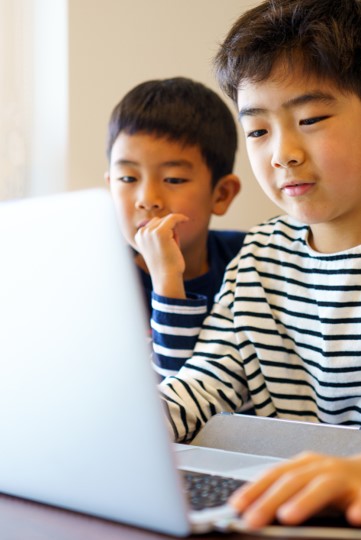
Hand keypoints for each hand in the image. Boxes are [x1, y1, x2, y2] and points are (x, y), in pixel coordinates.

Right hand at [135, 213, 188, 297]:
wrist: (167, 276)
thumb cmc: (166, 263)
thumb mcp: (159, 246)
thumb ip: (162, 232)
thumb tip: (172, 218)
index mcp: (138, 236)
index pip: (153, 223)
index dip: (164, 230)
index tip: (171, 240)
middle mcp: (142, 232)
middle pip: (159, 220)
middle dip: (168, 229)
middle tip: (172, 246)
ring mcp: (150, 232)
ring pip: (167, 220)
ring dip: (174, 229)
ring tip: (173, 245)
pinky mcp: (160, 232)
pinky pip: (173, 218)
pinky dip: (181, 218)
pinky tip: (187, 220)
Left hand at [230, 451, 360, 527]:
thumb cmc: (336, 483)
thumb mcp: (308, 482)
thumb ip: (286, 494)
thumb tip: (251, 512)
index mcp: (305, 465)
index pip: (274, 475)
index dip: (254, 489)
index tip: (235, 506)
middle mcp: (322, 468)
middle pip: (293, 481)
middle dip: (270, 501)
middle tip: (252, 520)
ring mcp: (345, 479)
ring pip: (323, 486)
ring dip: (304, 501)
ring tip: (287, 517)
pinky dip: (359, 508)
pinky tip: (353, 518)